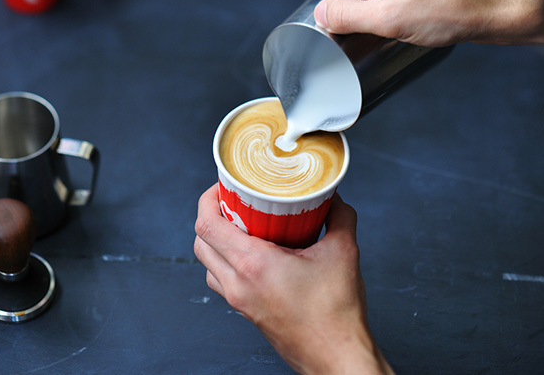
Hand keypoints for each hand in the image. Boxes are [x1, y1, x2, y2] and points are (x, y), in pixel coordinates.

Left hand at [194, 183, 392, 373]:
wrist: (335, 355)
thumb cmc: (335, 312)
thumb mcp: (343, 253)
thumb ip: (339, 217)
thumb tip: (335, 199)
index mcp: (252, 264)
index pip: (207, 224)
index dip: (208, 199)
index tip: (222, 186)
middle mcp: (237, 283)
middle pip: (200, 241)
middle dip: (210, 216)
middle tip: (232, 202)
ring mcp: (238, 300)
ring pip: (207, 264)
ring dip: (215, 241)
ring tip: (240, 226)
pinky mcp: (246, 312)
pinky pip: (221, 281)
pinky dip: (225, 263)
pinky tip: (251, 255)